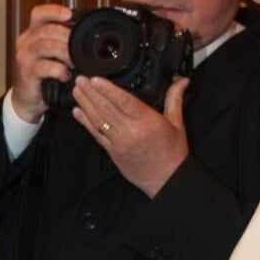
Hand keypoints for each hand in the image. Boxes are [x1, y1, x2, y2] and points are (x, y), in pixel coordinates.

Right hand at [12, 3, 72, 122]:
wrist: (28, 98)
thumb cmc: (45, 74)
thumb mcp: (54, 53)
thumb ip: (63, 41)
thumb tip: (86, 32)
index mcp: (33, 32)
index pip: (39, 13)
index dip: (54, 11)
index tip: (70, 14)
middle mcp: (26, 41)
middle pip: (47, 29)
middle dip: (68, 36)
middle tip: (80, 47)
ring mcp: (24, 56)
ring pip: (47, 46)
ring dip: (65, 53)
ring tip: (75, 62)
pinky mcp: (27, 72)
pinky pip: (45, 66)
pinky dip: (59, 70)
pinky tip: (65, 75)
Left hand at [72, 75, 190, 197]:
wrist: (167, 180)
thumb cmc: (173, 151)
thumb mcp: (176, 122)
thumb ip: (175, 98)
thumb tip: (182, 80)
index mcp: (147, 122)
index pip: (124, 102)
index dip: (108, 90)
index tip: (95, 79)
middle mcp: (131, 132)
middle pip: (107, 109)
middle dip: (91, 93)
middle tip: (80, 79)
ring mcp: (119, 143)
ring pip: (99, 120)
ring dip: (85, 104)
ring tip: (77, 91)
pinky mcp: (113, 152)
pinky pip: (97, 135)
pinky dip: (86, 123)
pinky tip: (78, 112)